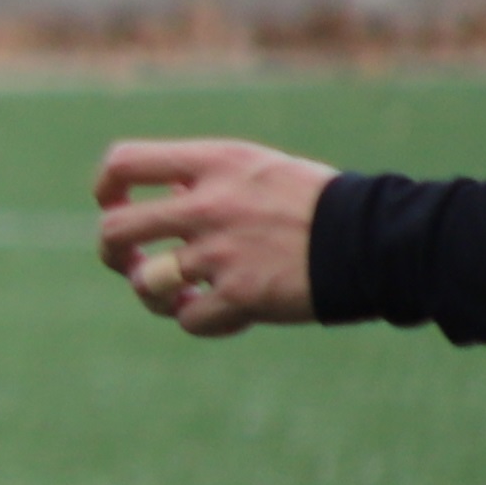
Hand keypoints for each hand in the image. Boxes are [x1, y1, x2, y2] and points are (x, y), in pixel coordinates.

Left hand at [95, 135, 329, 335]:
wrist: (379, 239)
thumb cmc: (321, 205)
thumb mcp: (263, 170)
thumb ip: (209, 178)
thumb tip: (164, 192)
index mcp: (216, 163)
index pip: (125, 162)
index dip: (106, 187)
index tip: (114, 203)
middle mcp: (210, 204)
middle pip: (115, 228)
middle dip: (111, 251)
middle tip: (127, 261)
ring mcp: (222, 251)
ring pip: (144, 281)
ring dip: (152, 295)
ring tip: (177, 297)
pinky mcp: (241, 295)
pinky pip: (189, 320)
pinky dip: (202, 321)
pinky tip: (227, 315)